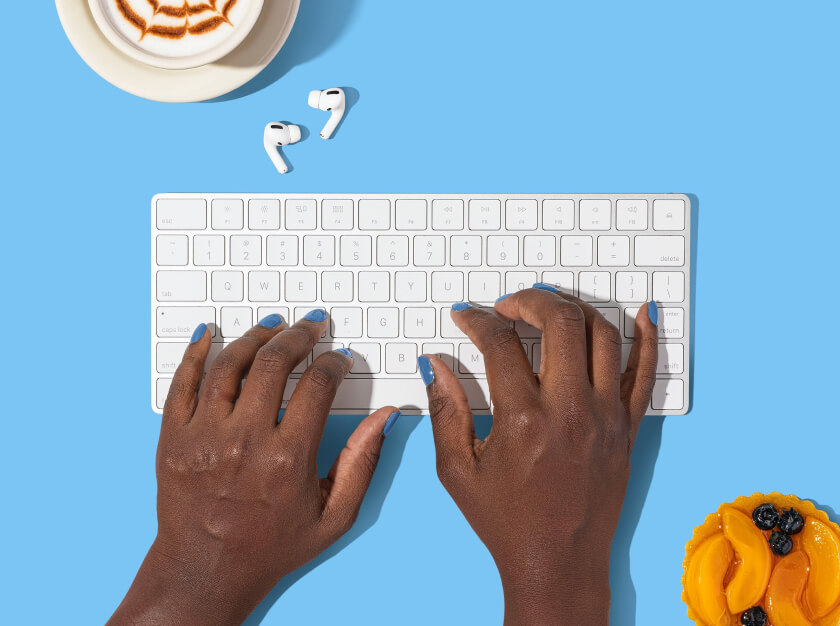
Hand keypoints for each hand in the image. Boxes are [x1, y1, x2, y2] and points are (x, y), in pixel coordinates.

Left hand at [109, 312, 399, 625]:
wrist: (206, 571)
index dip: (333, 363)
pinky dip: (196, 351)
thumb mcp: (334, 515)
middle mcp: (244, 442)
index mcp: (287, 459)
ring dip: (255, 336)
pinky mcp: (173, 438)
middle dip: (299, 336)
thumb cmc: (272, 546)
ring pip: (230, 364)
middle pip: (275, 364)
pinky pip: (182, 382)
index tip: (338, 359)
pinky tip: (211, 333)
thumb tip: (384, 416)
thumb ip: (363, 462)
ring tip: (272, 325)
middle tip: (310, 326)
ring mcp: (203, 437)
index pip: (317, 386)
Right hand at [420, 286, 657, 624]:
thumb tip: (434, 364)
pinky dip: (647, 337)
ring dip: (574, 309)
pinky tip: (642, 313)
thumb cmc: (506, 522)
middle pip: (559, 322)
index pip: (499, 343)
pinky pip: (646, 372)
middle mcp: (570, 410)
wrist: (557, 564)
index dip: (477, 321)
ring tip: (550, 309)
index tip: (466, 318)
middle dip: (529, 299)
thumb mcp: (457, 470)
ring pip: (603, 335)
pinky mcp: (627, 428)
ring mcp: (606, 417)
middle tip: (509, 305)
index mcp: (523, 420)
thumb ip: (445, 410)